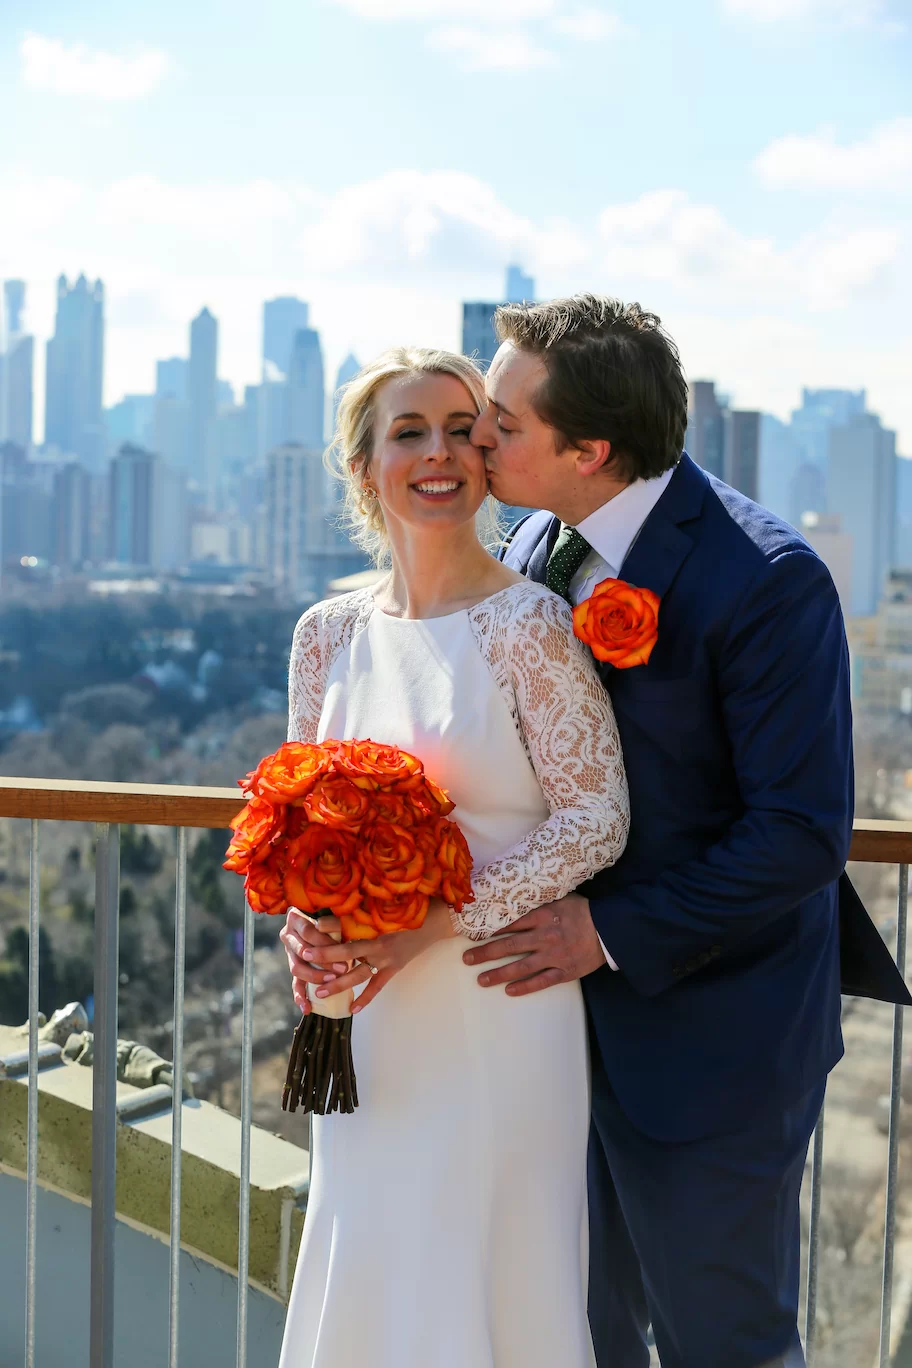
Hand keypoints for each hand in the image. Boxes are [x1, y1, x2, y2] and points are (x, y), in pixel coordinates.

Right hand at [280, 909, 348, 1013]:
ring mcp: (290, 953)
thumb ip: (334, 921)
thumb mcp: (334, 916)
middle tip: (344, 968)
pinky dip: (300, 997)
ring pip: (297, 968)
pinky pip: (295, 984)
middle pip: (304, 951)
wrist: (326, 923)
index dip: (325, 942)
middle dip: (324, 961)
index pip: (309, 932)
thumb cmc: (333, 917)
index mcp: (295, 919)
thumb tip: (340, 925)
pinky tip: (307, 1008)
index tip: (341, 949)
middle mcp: (288, 935)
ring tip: (331, 982)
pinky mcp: (295, 968)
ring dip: (315, 976)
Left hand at [290, 900, 455, 1013]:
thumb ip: (364, 906)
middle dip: (325, 955)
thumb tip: (338, 904)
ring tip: (318, 992)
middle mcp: (378, 940)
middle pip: (347, 950)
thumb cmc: (410, 906)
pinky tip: (352, 1010)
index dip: (327, 925)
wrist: (437, 919)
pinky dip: (366, 998)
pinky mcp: (395, 967)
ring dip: (338, 983)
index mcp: (375, 921)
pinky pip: (377, 985)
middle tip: (306, 958)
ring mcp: (387, 957)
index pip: (346, 923)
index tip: (308, 927)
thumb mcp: (387, 902)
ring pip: (358, 973)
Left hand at [462, 893, 605, 995]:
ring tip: (481, 980)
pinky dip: (525, 987)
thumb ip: (538, 901)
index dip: (489, 929)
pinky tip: (509, 991)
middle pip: (508, 946)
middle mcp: (545, 936)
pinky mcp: (565, 971)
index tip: (471, 934)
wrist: (611, 929)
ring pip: (521, 967)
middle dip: (485, 953)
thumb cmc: (584, 911)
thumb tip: (514, 898)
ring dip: (498, 974)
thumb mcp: (560, 898)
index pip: (509, 923)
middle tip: (466, 959)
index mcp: (543, 916)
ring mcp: (554, 955)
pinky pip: (541, 981)